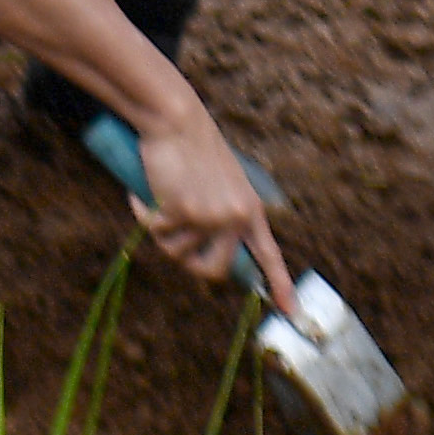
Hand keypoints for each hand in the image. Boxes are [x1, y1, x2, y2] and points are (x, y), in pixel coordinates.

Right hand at [121, 101, 300, 315]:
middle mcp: (235, 218)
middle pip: (215, 270)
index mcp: (250, 211)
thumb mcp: (219, 185)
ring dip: (160, 233)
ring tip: (156, 204)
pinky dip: (143, 213)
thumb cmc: (192, 149)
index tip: (290, 312)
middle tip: (174, 245)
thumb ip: (220, 213)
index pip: (268, 255)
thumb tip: (198, 250)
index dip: (280, 285)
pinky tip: (143, 192)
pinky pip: (155, 229)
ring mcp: (209, 217)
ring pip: (177, 252)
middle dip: (190, 265)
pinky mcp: (181, 211)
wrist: (177, 122)